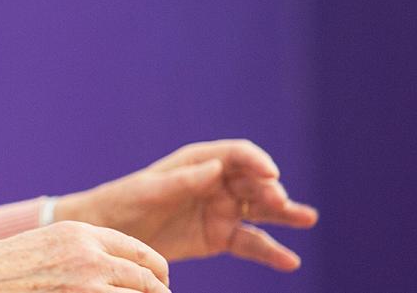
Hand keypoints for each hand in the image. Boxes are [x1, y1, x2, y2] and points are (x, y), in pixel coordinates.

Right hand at [0, 221, 170, 292]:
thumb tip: (116, 270)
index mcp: (83, 234)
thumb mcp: (47, 247)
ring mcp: (87, 285)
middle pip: (150, 280)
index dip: (156, 274)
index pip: (142, 253)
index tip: (158, 286)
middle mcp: (91, 255)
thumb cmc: (5, 272)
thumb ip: (82, 252)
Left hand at [55, 139, 317, 270]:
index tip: (271, 174)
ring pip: (260, 211)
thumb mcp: (149, 191)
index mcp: (199, 162)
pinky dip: (271, 252)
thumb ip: (182, 181)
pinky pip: (250, 243)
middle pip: (254, 182)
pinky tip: (290, 261)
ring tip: (307, 219)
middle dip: (270, 190)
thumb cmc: (124, 202)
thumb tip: (215, 168)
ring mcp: (220, 210)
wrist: (108, 232)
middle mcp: (216, 183)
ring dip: (284, 214)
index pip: (237, 155)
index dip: (256, 162)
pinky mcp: (218, 237)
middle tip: (280, 203)